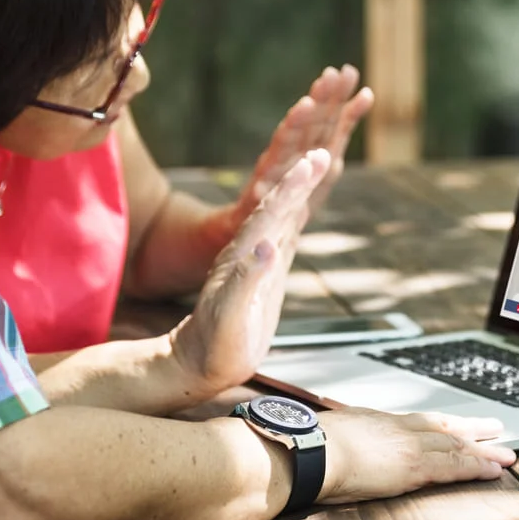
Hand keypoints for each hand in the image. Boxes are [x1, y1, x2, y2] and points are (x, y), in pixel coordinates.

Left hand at [167, 150, 330, 402]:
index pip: (270, 214)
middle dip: (299, 180)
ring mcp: (258, 262)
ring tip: (316, 166)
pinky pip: (285, 237)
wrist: (197, 364)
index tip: (309, 163)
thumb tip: (268, 246)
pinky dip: (296, 217)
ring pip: (283, 218)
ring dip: (299, 192)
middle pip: (279, 207)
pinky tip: (303, 209)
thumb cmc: (212, 346)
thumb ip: (245, 280)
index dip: (290, 188)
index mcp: (242, 256)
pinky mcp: (265, 276)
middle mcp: (250, 253)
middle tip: (321, 154)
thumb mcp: (228, 315)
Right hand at [232, 65, 373, 228]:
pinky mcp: (260, 188)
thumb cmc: (298, 185)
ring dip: (296, 123)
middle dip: (319, 99)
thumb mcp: (329, 156)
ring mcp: (275, 166)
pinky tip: (276, 153)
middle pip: (308, 122)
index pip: (327, 115)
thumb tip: (368, 93)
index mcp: (311, 142)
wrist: (261, 225)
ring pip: (286, 141)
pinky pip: (267, 176)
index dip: (337, 94)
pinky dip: (272, 165)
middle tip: (331, 76)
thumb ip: (345, 125)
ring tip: (306, 104)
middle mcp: (292, 149)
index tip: (348, 72)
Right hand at [317, 408, 515, 502]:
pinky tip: (493, 468)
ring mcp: (408, 446)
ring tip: (506, 452)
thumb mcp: (336, 433)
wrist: (310, 451)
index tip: (461, 423)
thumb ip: (350, 438)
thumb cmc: (313, 446)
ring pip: (455, 445)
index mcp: (380, 422)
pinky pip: (452, 466)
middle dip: (471, 428)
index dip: (444, 423)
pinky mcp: (411, 467)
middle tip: (496, 427)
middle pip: (444, 427)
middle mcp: (399, 428)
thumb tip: (345, 445)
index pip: (421, 422)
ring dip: (483, 449)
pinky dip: (475, 466)